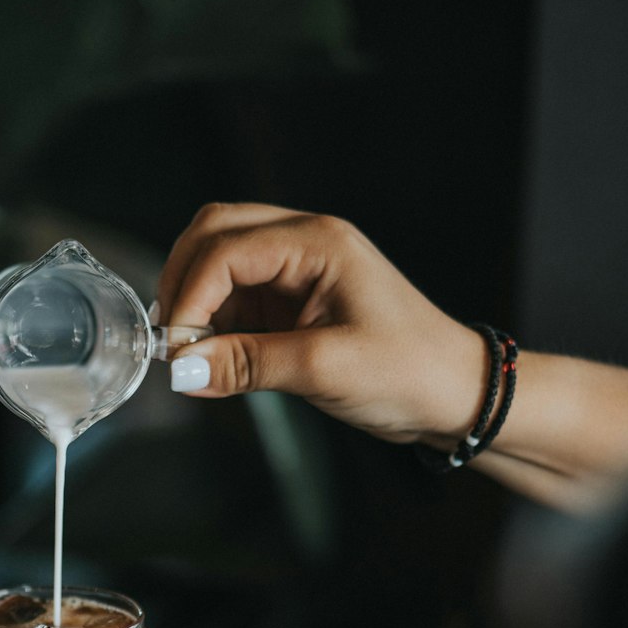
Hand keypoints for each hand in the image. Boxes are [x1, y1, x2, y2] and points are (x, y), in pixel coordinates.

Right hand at [156, 202, 489, 446]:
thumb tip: (182, 370)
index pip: (226, 248)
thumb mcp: (325, 370)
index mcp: (318, 243)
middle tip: (173, 341)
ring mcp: (297, 271)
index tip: (177, 348)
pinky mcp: (292, 301)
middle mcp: (304, 243)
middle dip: (183, 283)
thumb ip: (248, 365)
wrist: (454, 393)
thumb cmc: (410, 372)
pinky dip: (215, 324)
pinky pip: (236, 298)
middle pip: (214, 233)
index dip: (191, 295)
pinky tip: (216, 358)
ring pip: (219, 263)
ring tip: (194, 356)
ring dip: (197, 304)